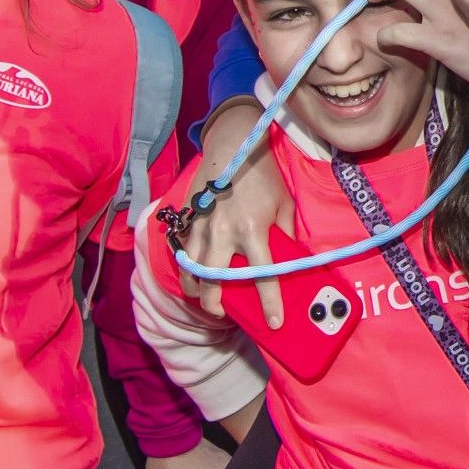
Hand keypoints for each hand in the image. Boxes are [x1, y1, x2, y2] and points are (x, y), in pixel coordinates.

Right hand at [181, 103, 294, 326]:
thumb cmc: (263, 175)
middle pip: (213, 282)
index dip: (270, 304)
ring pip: (190, 270)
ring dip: (196, 290)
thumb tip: (289, 260)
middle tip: (223, 313)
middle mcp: (223, 232)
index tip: (274, 323)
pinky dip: (184, 266)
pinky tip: (193, 272)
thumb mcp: (284, 204)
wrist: (233, 145)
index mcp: (252, 230)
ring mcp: (200, 226)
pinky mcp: (186, 218)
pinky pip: (179, 251)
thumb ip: (285, 235)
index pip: (262, 277)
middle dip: (215, 306)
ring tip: (205, 297)